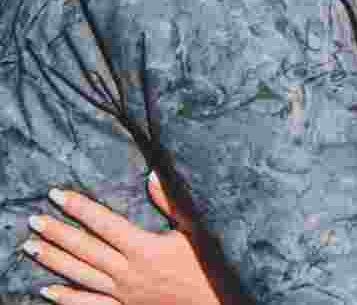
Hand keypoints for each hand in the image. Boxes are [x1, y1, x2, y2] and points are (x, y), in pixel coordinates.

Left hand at [22, 174, 225, 304]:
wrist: (216, 301)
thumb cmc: (210, 263)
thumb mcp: (197, 228)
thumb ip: (172, 202)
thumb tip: (153, 174)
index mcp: (145, 247)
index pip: (104, 223)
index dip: (80, 208)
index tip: (57, 195)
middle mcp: (129, 271)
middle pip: (86, 249)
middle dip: (58, 233)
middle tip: (34, 219)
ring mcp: (124, 293)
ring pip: (81, 275)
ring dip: (54, 261)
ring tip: (30, 246)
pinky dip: (67, 298)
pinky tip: (46, 290)